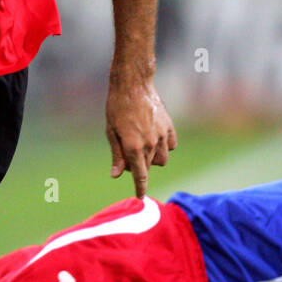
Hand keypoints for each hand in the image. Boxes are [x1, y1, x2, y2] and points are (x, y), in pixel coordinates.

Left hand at [105, 76, 176, 198]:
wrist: (134, 85)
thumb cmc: (117, 107)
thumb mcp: (111, 131)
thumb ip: (116, 155)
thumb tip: (116, 174)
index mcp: (133, 146)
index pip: (140, 175)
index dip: (140, 188)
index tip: (140, 197)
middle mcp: (150, 143)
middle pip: (147, 167)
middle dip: (138, 167)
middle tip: (126, 152)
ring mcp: (161, 135)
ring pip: (162, 159)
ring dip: (152, 159)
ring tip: (141, 146)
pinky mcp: (169, 127)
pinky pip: (171, 146)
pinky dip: (164, 147)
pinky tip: (154, 139)